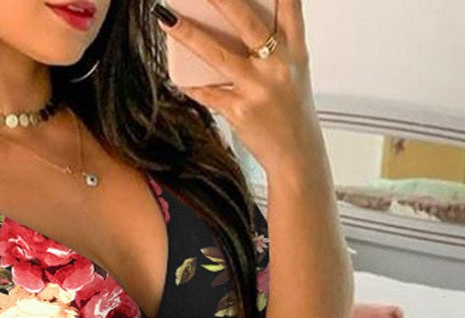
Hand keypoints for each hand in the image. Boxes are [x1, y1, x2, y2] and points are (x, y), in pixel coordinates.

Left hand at [154, 0, 322, 174]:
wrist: (297, 156)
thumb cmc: (291, 112)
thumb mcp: (294, 72)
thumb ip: (274, 46)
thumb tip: (232, 25)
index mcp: (294, 51)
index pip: (290, 6)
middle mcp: (277, 66)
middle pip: (247, 22)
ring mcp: (258, 89)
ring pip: (218, 55)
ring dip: (189, 34)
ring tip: (167, 18)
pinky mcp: (240, 112)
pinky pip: (207, 92)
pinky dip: (190, 82)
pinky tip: (177, 72)